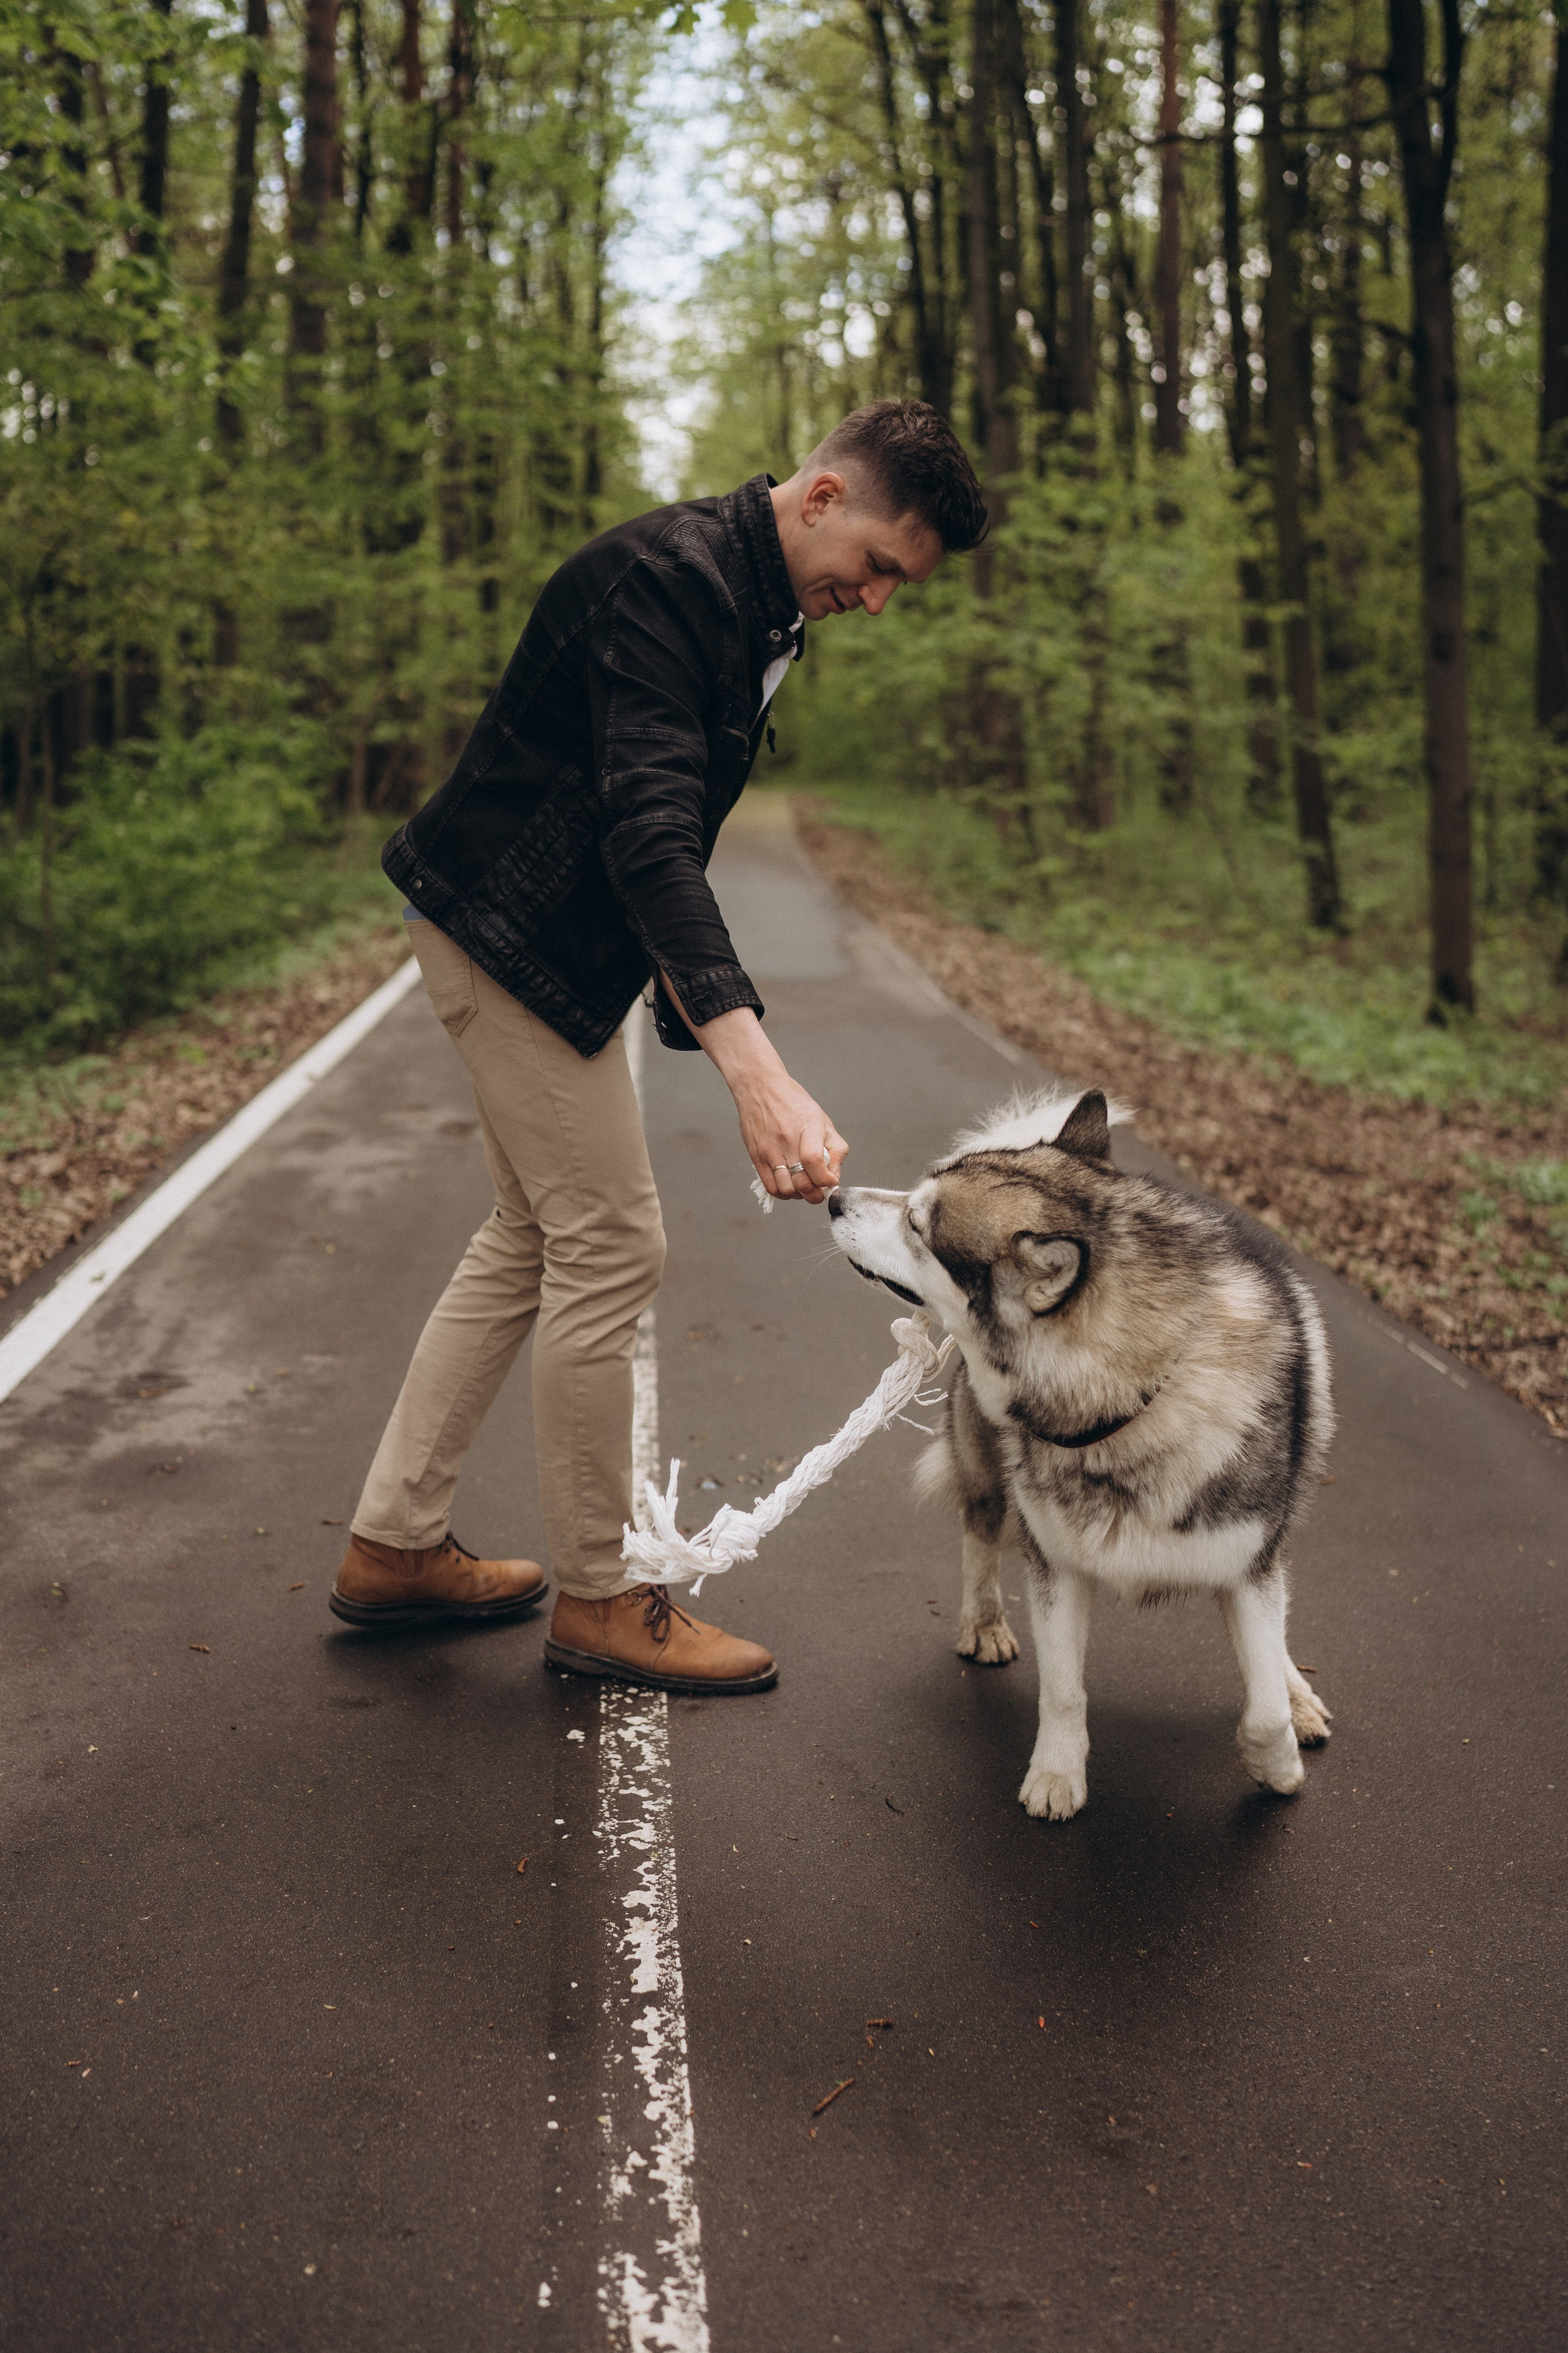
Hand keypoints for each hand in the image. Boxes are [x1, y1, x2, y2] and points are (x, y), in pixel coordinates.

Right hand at [665, 990, 846, 1203]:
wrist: (759, 1087)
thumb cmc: (793, 1102)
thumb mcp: (822, 1119)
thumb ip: (834, 1148)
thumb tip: (834, 1176)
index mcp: (808, 1126)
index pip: (814, 1160)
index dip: (825, 1179)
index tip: (830, 1182)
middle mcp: (787, 1139)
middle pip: (802, 1182)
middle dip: (815, 1194)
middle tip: (818, 1189)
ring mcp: (769, 1149)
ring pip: (786, 1190)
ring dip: (798, 1195)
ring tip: (802, 1186)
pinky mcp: (756, 1156)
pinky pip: (770, 1187)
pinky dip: (783, 1193)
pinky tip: (789, 1185)